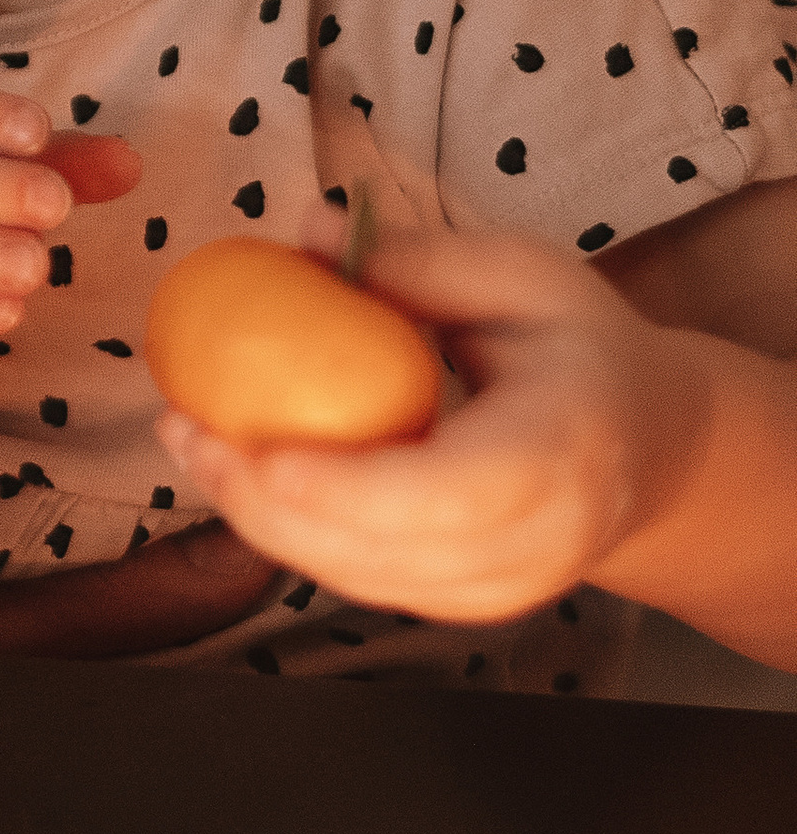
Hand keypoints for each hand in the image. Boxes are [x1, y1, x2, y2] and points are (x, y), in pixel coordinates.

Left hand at [154, 227, 714, 622]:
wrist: (651, 448)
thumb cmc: (580, 347)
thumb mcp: (521, 275)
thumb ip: (416, 261)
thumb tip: (302, 229)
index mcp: (563, 452)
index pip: (451, 494)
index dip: (351, 489)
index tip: (262, 454)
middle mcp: (539, 543)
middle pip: (384, 551)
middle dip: (265, 503)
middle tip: (183, 429)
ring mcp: (501, 589)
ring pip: (359, 577)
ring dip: (258, 519)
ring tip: (188, 439)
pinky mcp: (463, 604)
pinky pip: (361, 578)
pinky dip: (290, 532)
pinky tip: (236, 470)